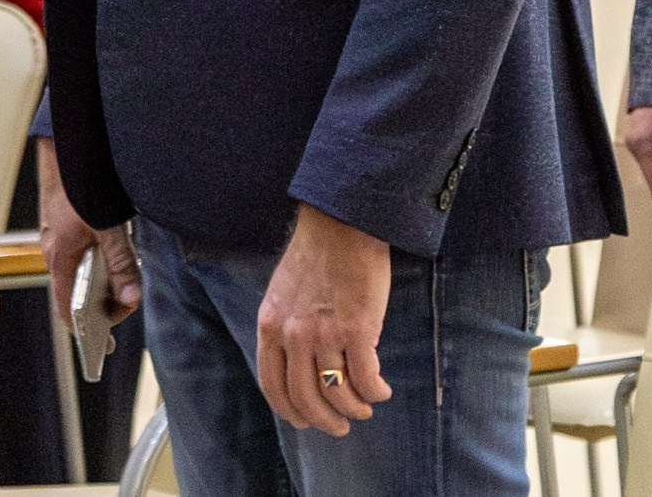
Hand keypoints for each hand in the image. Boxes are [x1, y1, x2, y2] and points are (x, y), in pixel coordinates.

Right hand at [37, 137, 141, 328]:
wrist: (67, 148)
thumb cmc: (78, 184)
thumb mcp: (108, 228)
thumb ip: (121, 264)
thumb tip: (131, 297)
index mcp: (60, 258)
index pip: (68, 309)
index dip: (87, 331)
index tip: (107, 345)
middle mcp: (56, 252)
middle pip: (80, 292)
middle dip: (105, 302)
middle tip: (130, 298)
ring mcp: (60, 239)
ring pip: (84, 272)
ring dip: (106, 278)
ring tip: (128, 271)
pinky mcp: (67, 226)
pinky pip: (84, 253)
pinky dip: (102, 260)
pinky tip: (118, 250)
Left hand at [256, 205, 392, 434]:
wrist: (342, 223)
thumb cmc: (316, 254)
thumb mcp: (282, 292)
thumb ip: (285, 327)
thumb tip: (297, 365)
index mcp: (270, 326)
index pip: (273, 386)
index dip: (290, 411)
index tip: (304, 422)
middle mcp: (292, 335)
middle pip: (306, 398)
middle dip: (325, 421)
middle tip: (340, 427)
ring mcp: (324, 334)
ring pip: (338, 393)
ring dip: (354, 409)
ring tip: (364, 408)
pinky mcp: (358, 330)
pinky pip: (366, 378)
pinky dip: (375, 391)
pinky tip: (381, 390)